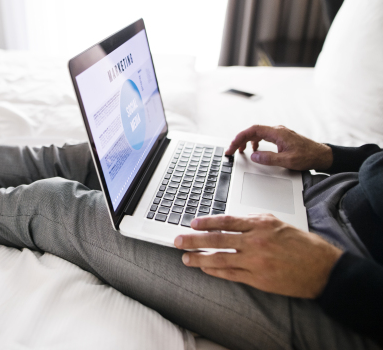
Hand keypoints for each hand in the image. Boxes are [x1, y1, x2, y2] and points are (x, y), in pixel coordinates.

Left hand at [174, 214, 342, 297]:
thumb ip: (253, 221)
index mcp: (260, 224)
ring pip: (220, 259)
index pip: (226, 221)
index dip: (206, 222)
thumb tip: (229, 222)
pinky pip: (231, 274)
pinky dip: (215, 272)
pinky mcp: (258, 278)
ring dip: (199, 259)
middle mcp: (256, 241)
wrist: (322, 268)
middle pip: (217, 240)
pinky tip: (205, 269)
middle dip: (194, 240)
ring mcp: (256, 261)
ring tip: (186, 258)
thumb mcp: (277, 223)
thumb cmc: (301, 244)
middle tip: (178, 240)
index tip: (193, 223)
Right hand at [225, 125, 332, 170]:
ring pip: (257, 133)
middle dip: (239, 140)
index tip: (232, 147)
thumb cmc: (308, 157)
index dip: (239, 138)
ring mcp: (279, 133)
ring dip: (246, 141)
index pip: (252, 131)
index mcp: (277, 133)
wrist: (322, 156)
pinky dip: (255, 142)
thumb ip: (268, 158)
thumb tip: (254, 156)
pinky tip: (255, 150)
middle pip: (252, 131)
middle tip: (231, 151)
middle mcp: (277, 130)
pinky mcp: (281, 138)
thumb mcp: (287, 160)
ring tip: (240, 151)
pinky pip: (263, 136)